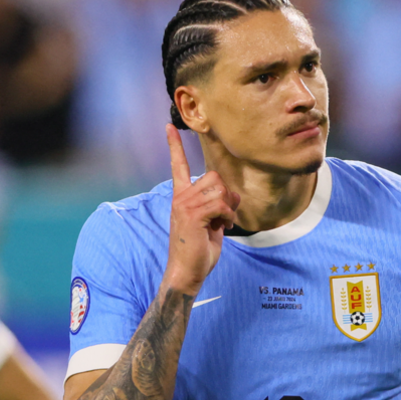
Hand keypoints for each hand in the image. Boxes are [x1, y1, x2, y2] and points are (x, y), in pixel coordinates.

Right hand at [162, 124, 239, 296]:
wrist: (187, 272)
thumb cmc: (198, 251)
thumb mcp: (212, 223)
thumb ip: (219, 205)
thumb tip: (232, 194)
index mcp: (181, 197)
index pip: (177, 166)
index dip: (174, 146)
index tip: (168, 127)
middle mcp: (180, 197)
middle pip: (215, 177)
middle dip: (226, 195)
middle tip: (221, 216)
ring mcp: (185, 204)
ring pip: (220, 190)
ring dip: (228, 208)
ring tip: (220, 223)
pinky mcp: (193, 214)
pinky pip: (221, 204)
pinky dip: (228, 217)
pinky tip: (222, 227)